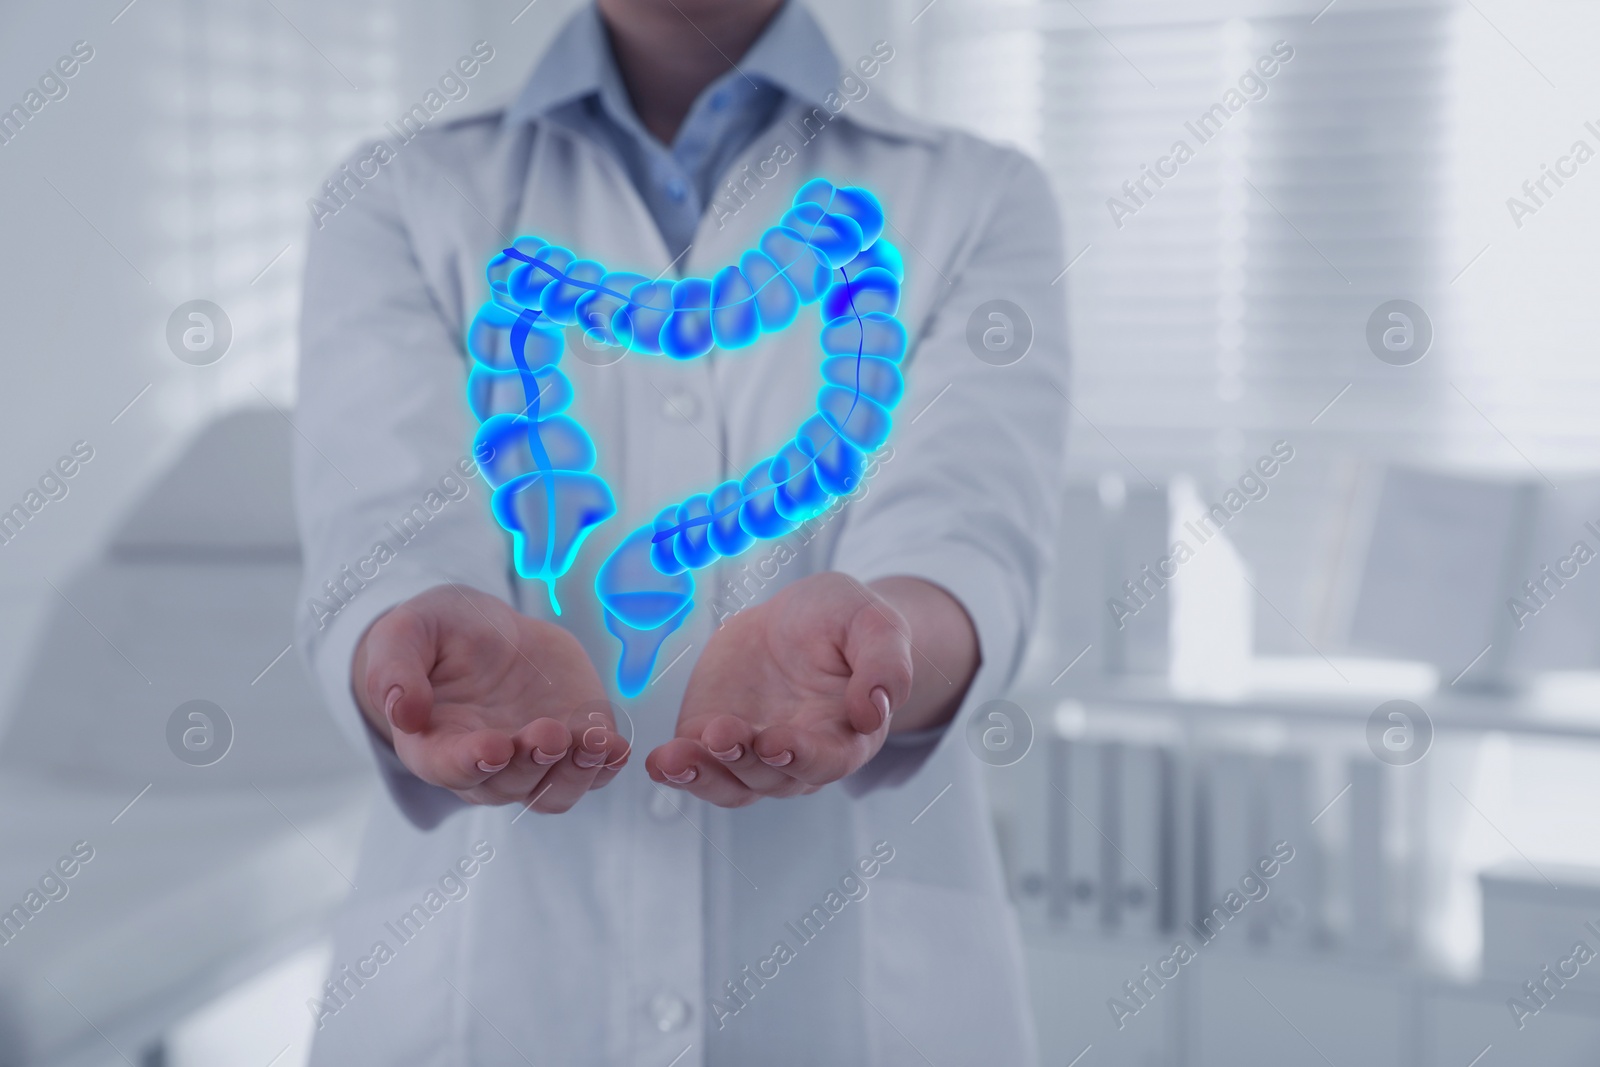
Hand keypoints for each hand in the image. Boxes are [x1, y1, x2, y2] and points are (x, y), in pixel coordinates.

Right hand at [353, 584, 627, 811]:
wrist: (487, 631)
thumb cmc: (440, 633)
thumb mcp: (407, 632)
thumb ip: (395, 669)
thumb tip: (401, 712)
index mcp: (433, 744)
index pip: (448, 768)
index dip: (471, 762)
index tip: (494, 746)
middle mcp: (484, 766)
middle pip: (508, 784)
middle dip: (532, 762)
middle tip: (550, 733)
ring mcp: (532, 761)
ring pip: (553, 792)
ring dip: (576, 774)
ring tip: (594, 740)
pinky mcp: (572, 744)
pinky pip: (592, 772)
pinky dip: (606, 766)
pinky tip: (618, 746)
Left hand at [646, 572, 974, 806]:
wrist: (795, 618)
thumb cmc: (843, 622)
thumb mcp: (874, 624)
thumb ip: (885, 664)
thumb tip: (875, 711)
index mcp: (846, 736)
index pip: (827, 760)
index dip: (802, 756)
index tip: (778, 742)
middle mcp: (799, 758)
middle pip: (771, 775)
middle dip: (743, 759)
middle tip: (721, 734)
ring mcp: (753, 755)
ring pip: (730, 782)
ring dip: (702, 775)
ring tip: (675, 758)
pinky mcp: (712, 740)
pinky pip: (696, 767)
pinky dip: (676, 770)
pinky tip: (658, 762)